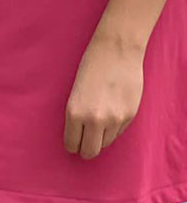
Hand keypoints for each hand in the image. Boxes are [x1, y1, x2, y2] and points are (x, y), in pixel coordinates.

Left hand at [63, 33, 143, 159]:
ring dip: (100, 138)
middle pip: (90, 151)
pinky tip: (110, 114)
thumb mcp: (76, 91)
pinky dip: (113, 129)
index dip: (72, 145)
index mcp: (74, 111)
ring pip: (105, 143)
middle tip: (84, 145)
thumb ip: (78, 114)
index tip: (72, 145)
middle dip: (86, 150)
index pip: (72, 143)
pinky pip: (118, 133)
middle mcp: (94, 119)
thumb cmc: (91, 65)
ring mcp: (114, 120)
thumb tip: (80, 134)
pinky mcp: (130, 117)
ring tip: (97, 124)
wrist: (116, 51)